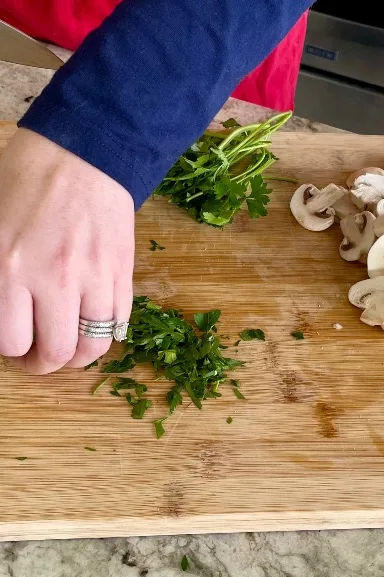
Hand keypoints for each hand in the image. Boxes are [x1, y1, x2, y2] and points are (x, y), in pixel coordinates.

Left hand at [0, 128, 134, 373]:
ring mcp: (95, 278)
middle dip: (43, 364)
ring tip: (70, 344)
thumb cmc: (26, 182)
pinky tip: (93, 324)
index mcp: (8, 268)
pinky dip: (105, 333)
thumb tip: (7, 312)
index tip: (12, 344)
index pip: (10, 342)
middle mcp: (53, 280)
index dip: (10, 350)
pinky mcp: (123, 273)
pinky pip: (118, 323)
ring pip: (92, 347)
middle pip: (55, 353)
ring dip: (78, 355)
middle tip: (38, 355)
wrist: (83, 156)